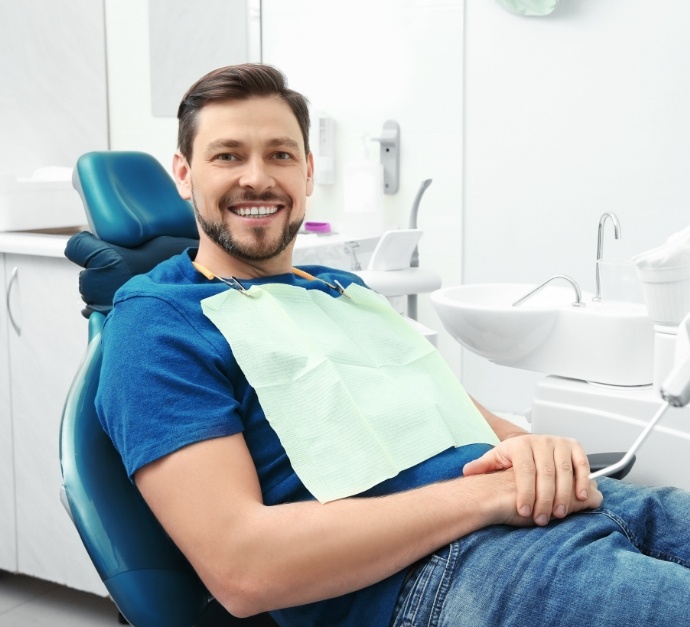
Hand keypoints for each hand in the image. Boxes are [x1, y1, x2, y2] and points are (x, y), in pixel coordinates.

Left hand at [462, 434, 600, 525]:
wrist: (531, 444)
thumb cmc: (514, 456)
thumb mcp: (497, 459)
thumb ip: (483, 466)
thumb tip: (467, 471)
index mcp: (520, 444)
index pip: (525, 471)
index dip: (525, 492)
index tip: (523, 511)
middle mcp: (541, 441)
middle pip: (546, 473)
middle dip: (544, 499)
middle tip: (542, 518)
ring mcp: (559, 443)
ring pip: (564, 471)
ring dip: (563, 494)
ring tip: (558, 514)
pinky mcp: (574, 447)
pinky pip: (582, 464)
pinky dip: (583, 481)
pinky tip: (580, 498)